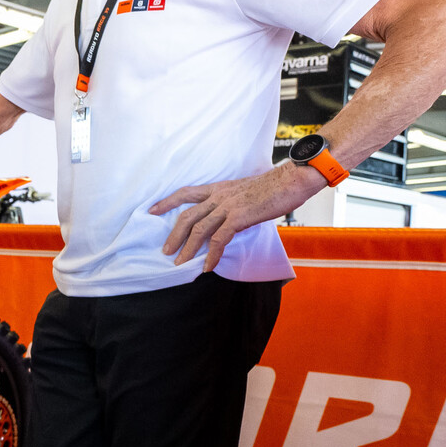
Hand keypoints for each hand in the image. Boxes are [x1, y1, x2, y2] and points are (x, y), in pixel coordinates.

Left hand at [150, 162, 323, 270]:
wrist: (292, 180)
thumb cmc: (275, 187)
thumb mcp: (246, 192)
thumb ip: (233, 204)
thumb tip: (229, 220)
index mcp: (219, 188)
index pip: (186, 193)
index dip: (167, 201)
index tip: (152, 210)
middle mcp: (219, 196)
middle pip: (188, 215)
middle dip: (174, 234)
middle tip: (165, 250)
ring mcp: (228, 206)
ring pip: (200, 229)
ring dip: (188, 248)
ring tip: (180, 263)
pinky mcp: (239, 216)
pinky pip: (220, 239)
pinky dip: (212, 254)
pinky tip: (208, 266)